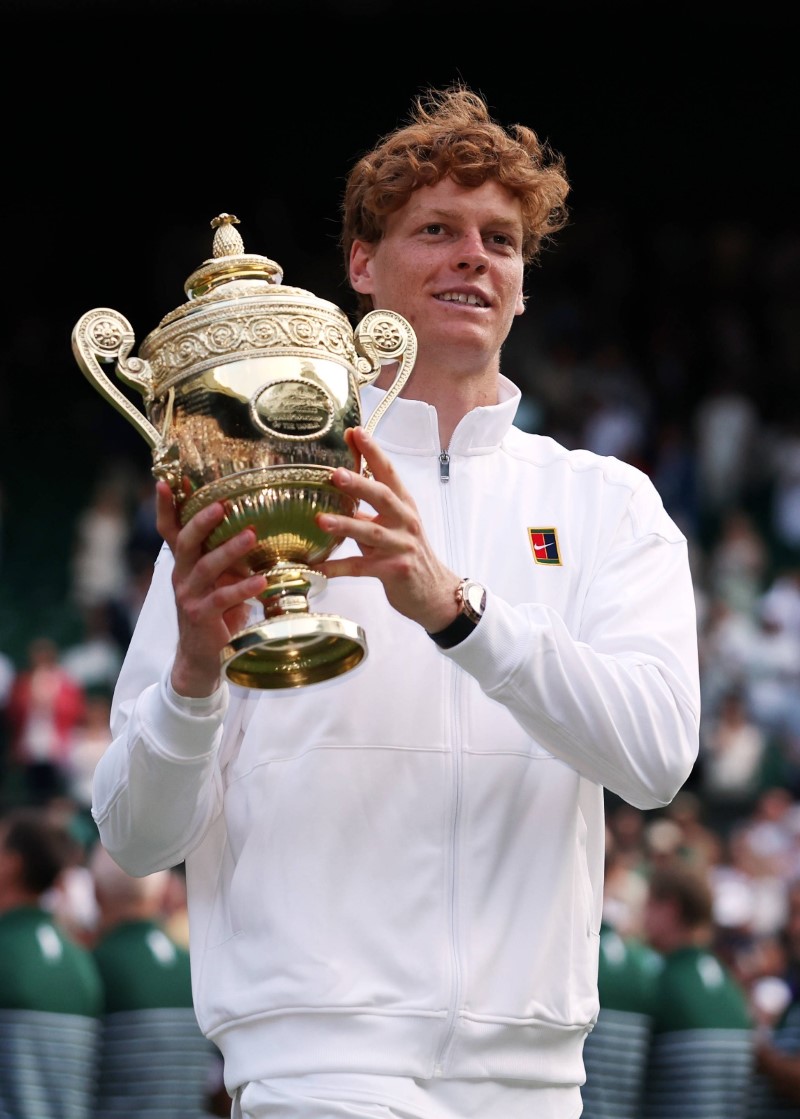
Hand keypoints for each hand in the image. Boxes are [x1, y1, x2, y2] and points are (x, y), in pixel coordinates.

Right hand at [155, 481, 266, 696]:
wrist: (203, 658)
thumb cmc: (218, 612)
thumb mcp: (221, 578)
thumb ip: (230, 556)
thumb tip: (257, 524)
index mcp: (185, 562)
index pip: (169, 529)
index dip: (165, 506)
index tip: (165, 481)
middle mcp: (181, 575)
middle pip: (185, 542)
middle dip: (201, 521)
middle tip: (221, 504)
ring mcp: (189, 596)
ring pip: (205, 567)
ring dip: (229, 550)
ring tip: (251, 536)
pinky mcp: (201, 617)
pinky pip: (222, 599)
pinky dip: (243, 589)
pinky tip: (261, 582)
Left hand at [314, 428, 460, 632]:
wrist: (435, 592)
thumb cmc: (409, 555)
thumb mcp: (394, 527)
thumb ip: (370, 511)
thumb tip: (339, 493)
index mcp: (404, 506)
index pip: (389, 472)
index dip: (373, 452)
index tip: (355, 432)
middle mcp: (405, 522)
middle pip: (383, 497)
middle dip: (359, 484)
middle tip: (335, 473)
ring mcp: (401, 546)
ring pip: (370, 532)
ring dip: (344, 525)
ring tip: (319, 519)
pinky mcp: (393, 570)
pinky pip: (360, 568)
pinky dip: (337, 568)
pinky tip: (317, 567)